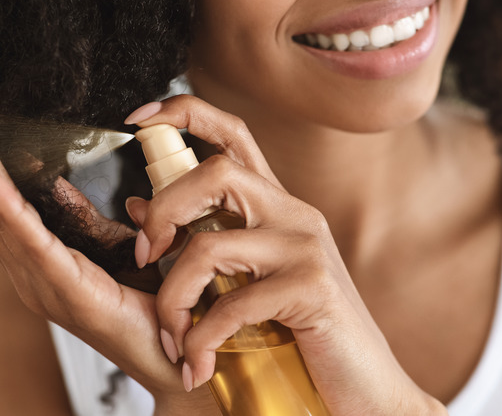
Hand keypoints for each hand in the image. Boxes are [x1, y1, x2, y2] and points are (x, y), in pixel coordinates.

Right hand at [0, 70, 218, 414]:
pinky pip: (26, 241)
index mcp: (39, 256)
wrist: (176, 358)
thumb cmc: (155, 308)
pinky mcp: (64, 290)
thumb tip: (129, 203)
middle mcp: (26, 268)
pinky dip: (1, 203)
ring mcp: (38, 281)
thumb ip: (122, 229)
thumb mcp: (134, 257)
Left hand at [125, 95, 447, 414]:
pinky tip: (199, 364)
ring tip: (174, 339)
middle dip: (162, 211)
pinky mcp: (313, 289)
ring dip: (173, 298)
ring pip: (210, 245)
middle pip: (214, 172)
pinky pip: (232, 304)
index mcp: (276, 206)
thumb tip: (138, 205)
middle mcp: (294, 214)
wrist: (367, 388)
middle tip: (145, 258)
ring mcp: (306, 248)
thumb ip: (201, 240)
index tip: (135, 122)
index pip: (232, 133)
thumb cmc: (301, 334)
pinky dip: (201, 339)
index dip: (183, 114)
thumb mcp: (247, 280)